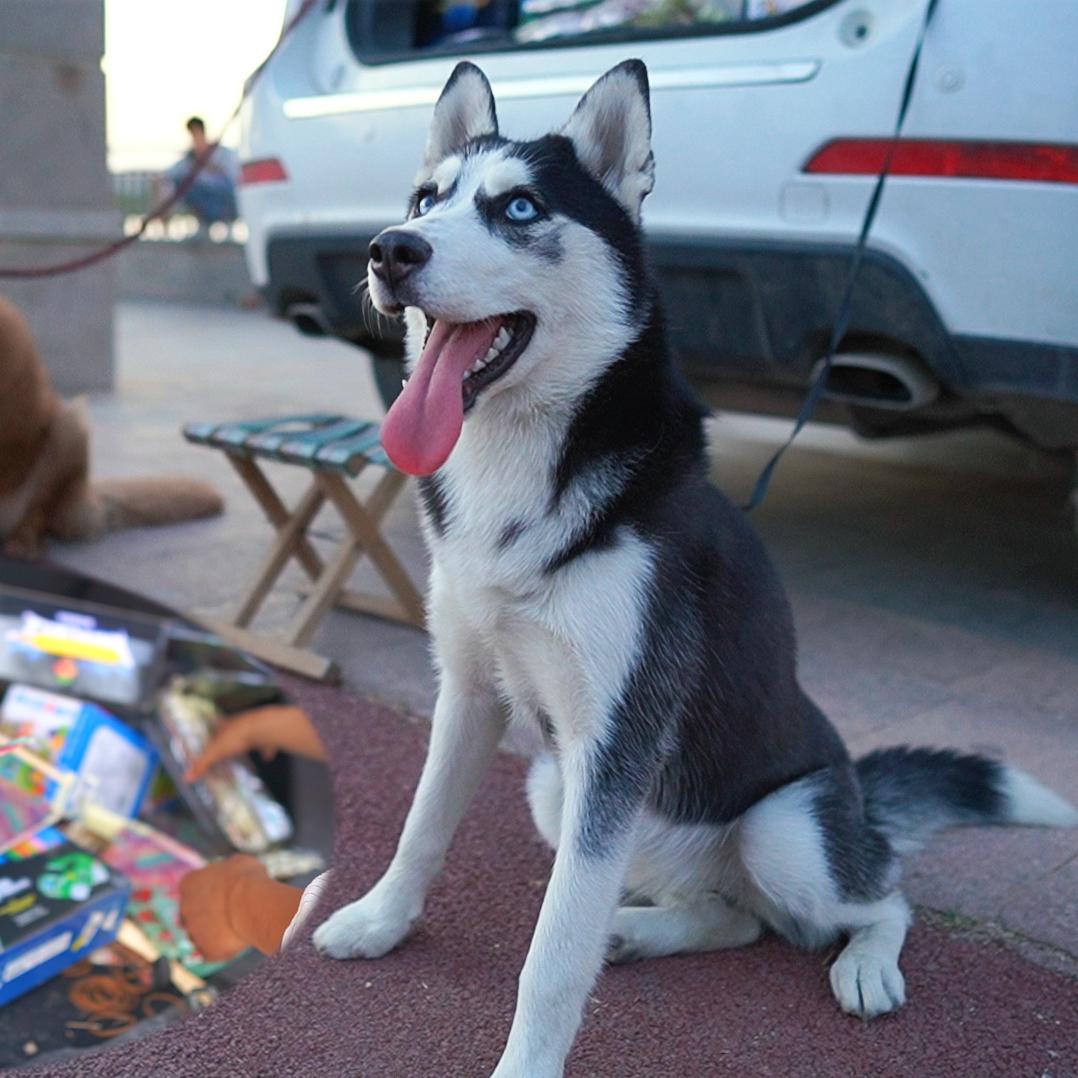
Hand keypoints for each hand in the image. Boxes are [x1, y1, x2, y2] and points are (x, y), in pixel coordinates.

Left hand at [178, 854, 266, 960]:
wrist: (251, 904)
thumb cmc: (246, 879)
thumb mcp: (239, 863)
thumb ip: (228, 870)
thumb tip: (234, 872)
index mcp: (189, 883)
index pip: (190, 888)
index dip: (207, 891)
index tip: (221, 892)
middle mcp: (185, 908)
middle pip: (192, 913)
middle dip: (207, 914)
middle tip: (229, 911)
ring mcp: (193, 932)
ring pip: (201, 935)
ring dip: (214, 932)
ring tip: (237, 924)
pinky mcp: (206, 951)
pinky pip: (214, 951)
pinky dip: (225, 948)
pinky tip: (239, 938)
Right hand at [185, 704, 326, 780]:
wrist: (264, 727)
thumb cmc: (236, 737)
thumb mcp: (216, 752)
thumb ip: (202, 764)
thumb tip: (186, 778)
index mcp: (226, 724)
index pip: (217, 728)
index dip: (216, 735)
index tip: (214, 742)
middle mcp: (241, 723)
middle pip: (235, 731)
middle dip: (233, 738)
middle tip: (230, 748)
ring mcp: (256, 726)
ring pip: (252, 735)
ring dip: (251, 743)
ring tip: (249, 753)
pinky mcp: (269, 733)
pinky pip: (268, 742)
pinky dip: (267, 749)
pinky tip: (268, 757)